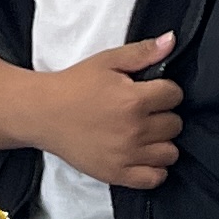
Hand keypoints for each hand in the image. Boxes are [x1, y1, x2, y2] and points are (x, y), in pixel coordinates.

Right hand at [32, 35, 182, 188]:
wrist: (43, 113)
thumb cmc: (74, 84)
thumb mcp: (107, 60)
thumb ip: (142, 52)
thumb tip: (171, 40)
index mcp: (134, 99)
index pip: (175, 95)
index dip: (165, 90)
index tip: (151, 92)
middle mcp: (135, 129)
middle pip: (174, 124)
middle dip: (163, 115)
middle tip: (143, 112)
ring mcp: (127, 155)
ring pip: (170, 152)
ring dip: (161, 142)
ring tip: (144, 134)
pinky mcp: (117, 175)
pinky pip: (155, 178)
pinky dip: (155, 169)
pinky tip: (142, 155)